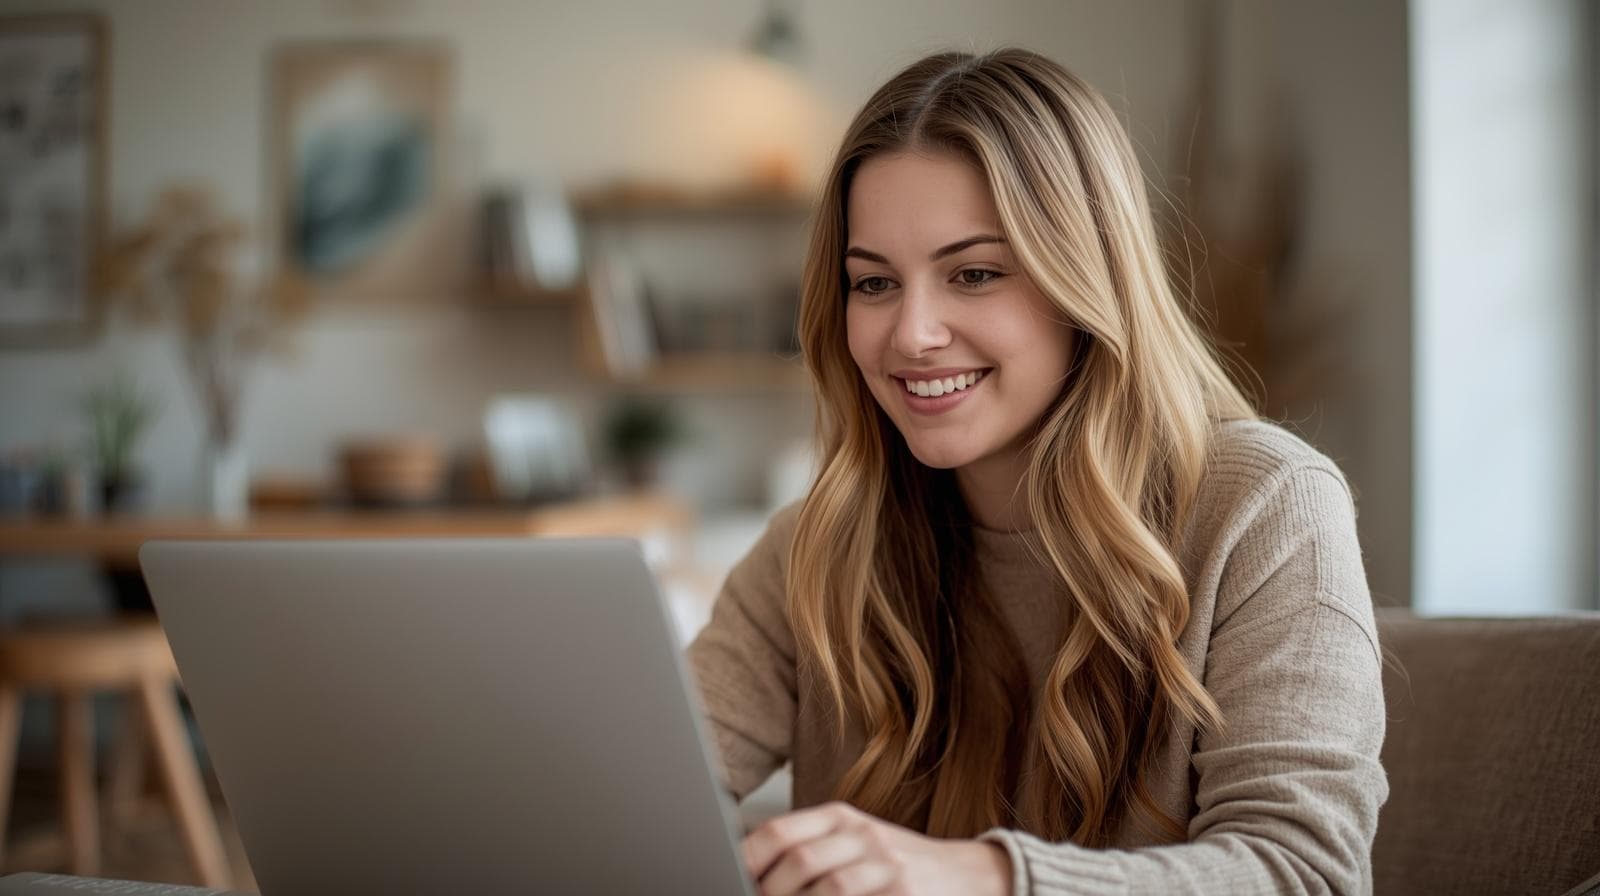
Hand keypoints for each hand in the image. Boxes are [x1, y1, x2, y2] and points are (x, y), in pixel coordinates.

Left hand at [742, 801, 1011, 895]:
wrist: (967, 876)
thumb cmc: (895, 866)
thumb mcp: (853, 845)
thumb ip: (806, 851)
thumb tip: (749, 872)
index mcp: (841, 819)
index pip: (780, 832)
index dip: (748, 859)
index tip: (728, 875)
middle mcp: (863, 836)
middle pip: (800, 862)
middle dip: (772, 892)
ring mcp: (887, 866)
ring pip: (830, 889)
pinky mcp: (905, 894)